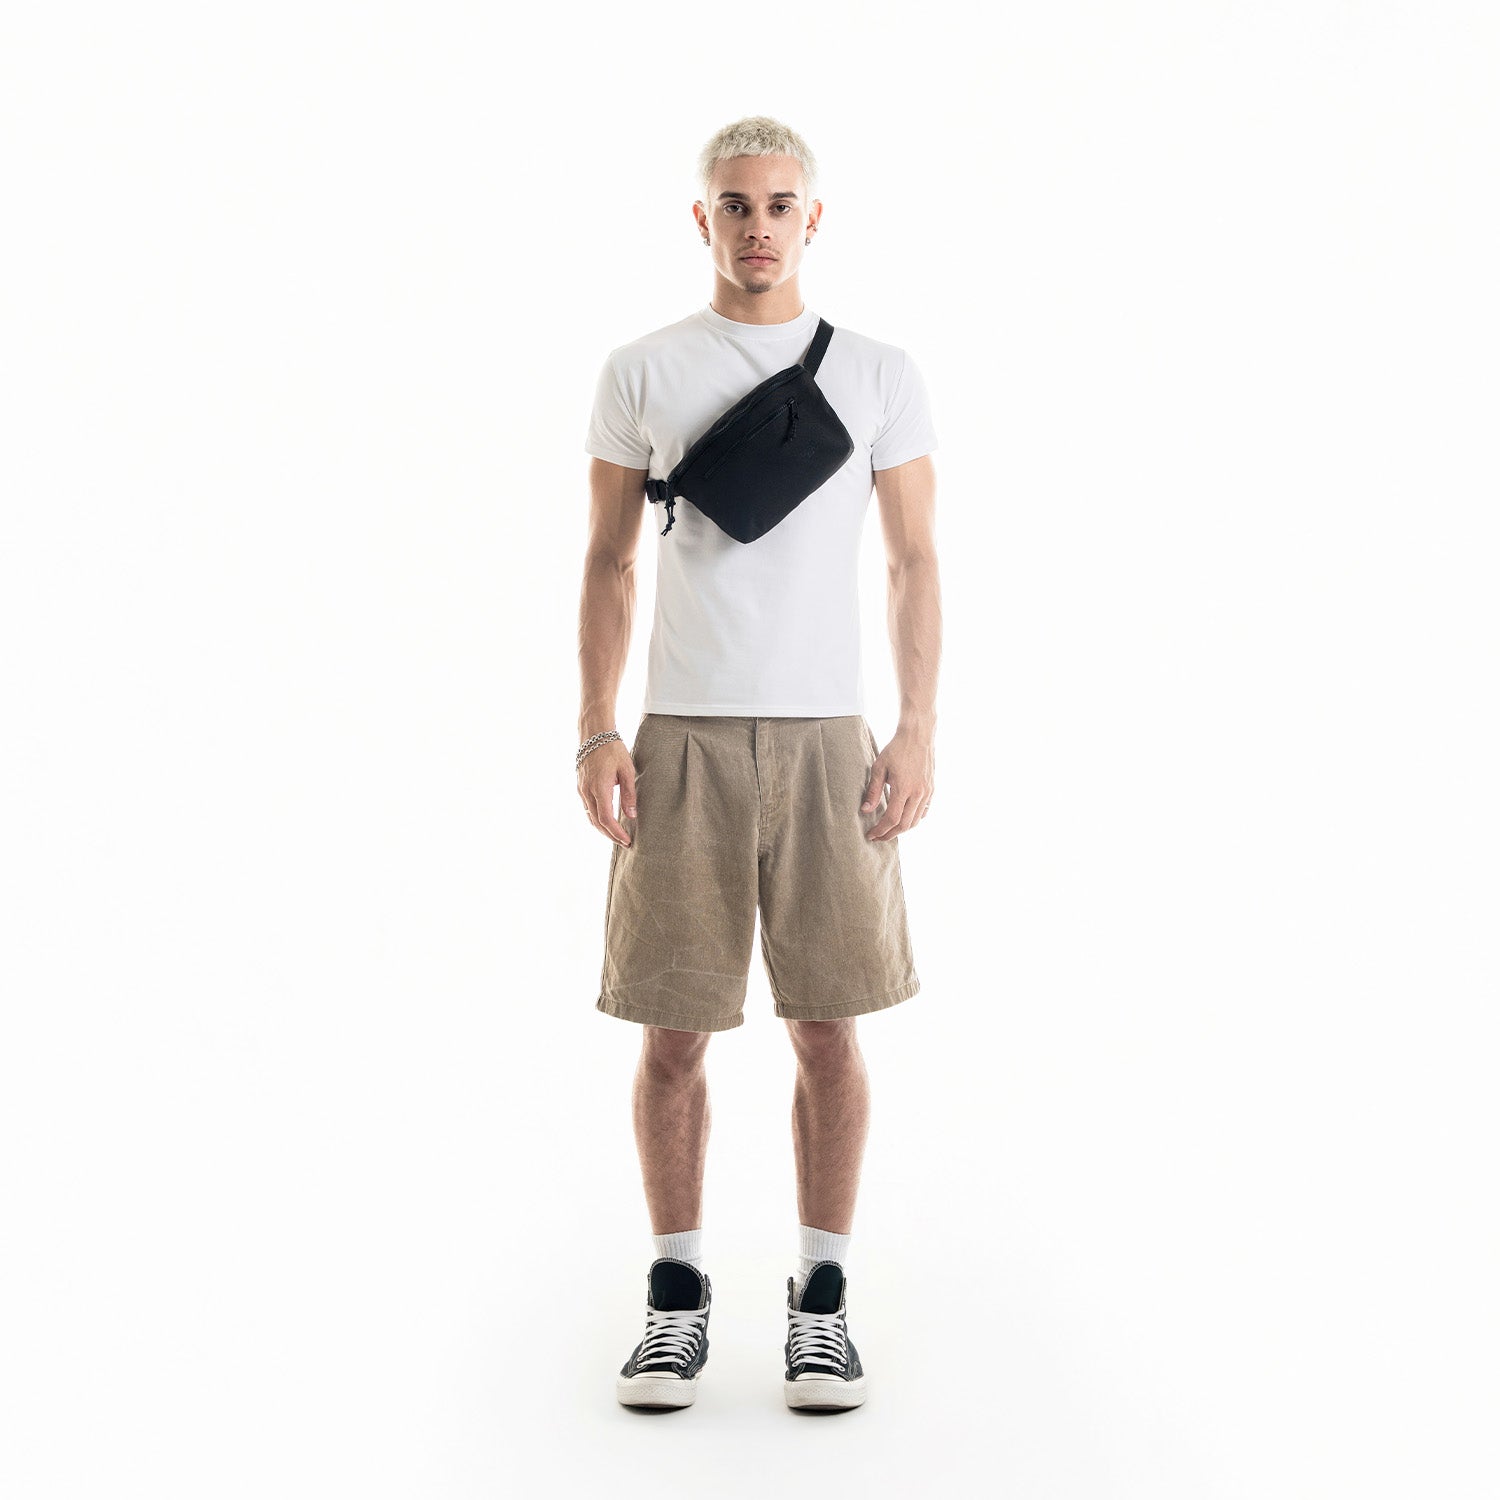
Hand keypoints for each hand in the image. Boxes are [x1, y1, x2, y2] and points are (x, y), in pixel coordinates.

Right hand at [578, 740, 636, 845]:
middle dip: (610, 835)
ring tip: (616, 835)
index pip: (606, 818)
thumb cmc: (613, 749)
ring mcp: (581, 789)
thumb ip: (629, 794)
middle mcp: (587, 791)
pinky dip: (596, 818)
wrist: (594, 734)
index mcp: (599, 788)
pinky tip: (606, 820)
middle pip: (596, 822)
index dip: (616, 833)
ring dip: (602, 829)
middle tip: (624, 843)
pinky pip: (587, 808)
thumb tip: (631, 815)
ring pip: (590, 817)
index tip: (627, 841)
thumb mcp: (627, 770)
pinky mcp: (580, 786)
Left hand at [862, 725, 934, 840]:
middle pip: (904, 824)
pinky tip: (904, 819)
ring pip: (915, 820)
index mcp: (903, 788)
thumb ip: (873, 791)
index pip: (892, 819)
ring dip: (902, 829)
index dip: (881, 830)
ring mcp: (927, 792)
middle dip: (890, 834)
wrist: (918, 735)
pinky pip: (924, 812)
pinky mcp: (931, 789)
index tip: (871, 835)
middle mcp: (918, 793)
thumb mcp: (879, 767)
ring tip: (889, 830)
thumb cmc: (896, 749)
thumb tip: (865, 810)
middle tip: (878, 837)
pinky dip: (914, 819)